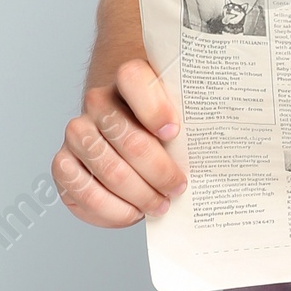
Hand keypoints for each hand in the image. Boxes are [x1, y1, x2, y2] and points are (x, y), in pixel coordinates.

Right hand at [53, 56, 186, 226]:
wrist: (129, 135)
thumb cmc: (162, 129)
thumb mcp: (183, 116)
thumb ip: (195, 121)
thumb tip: (227, 143)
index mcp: (130, 79)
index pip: (133, 78)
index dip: (154, 107)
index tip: (174, 132)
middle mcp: (98, 102)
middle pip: (127, 137)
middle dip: (158, 171)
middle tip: (178, 187)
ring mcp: (77, 132)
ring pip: (108, 168)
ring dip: (139, 194)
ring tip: (159, 204)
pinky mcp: (64, 164)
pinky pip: (83, 191)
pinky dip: (113, 209)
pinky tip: (133, 211)